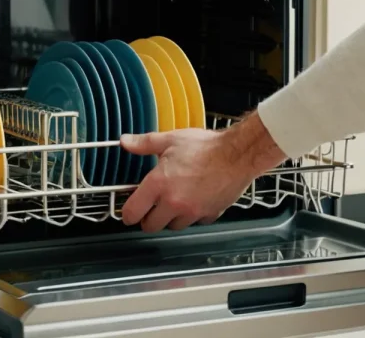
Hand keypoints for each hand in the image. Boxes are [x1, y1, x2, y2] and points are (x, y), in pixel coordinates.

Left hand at [120, 113, 286, 232]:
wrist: (238, 154)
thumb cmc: (207, 147)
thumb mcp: (170, 140)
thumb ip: (144, 143)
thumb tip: (126, 142)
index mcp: (159, 184)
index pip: (132, 212)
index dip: (127, 213)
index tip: (129, 211)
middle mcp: (173, 202)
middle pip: (150, 226)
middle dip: (148, 218)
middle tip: (151, 206)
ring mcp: (191, 211)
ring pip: (173, 226)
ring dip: (170, 218)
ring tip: (174, 201)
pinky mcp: (208, 215)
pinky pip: (195, 222)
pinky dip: (193, 215)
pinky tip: (194, 200)